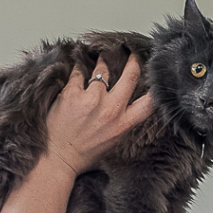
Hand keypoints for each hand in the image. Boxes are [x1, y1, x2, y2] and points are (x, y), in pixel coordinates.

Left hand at [44, 54, 153, 176]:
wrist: (57, 160)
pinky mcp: (72, 94)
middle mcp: (111, 110)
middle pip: (130, 76)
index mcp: (123, 124)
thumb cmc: (82, 155)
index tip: (153, 75)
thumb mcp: (113, 144)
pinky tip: (78, 66)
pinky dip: (78, 68)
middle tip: (129, 52)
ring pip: (102, 69)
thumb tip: (129, 111)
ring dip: (101, 63)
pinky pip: (79, 72)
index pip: (149, 103)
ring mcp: (91, 100)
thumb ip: (123, 125)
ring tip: (98, 59)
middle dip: (132, 60)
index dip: (155, 87)